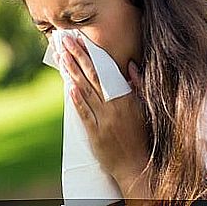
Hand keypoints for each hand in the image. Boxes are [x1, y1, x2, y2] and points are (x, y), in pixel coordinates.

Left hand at [56, 35, 150, 197]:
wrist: (136, 166)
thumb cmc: (140, 136)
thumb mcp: (144, 108)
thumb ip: (138, 86)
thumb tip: (130, 65)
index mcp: (126, 97)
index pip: (105, 70)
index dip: (91, 54)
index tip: (80, 40)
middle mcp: (115, 106)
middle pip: (93, 76)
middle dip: (78, 56)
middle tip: (66, 40)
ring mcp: (105, 120)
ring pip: (86, 91)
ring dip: (72, 72)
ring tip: (62, 56)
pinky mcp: (96, 134)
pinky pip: (85, 114)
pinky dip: (78, 101)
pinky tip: (69, 87)